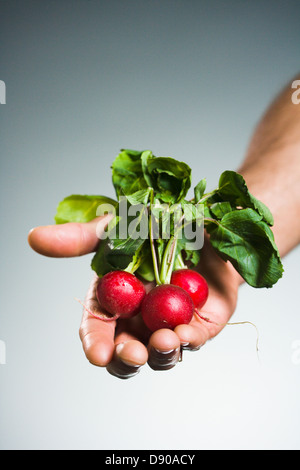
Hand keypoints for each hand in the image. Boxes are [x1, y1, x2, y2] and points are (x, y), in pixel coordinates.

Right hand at [28, 215, 241, 378]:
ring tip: (164, 340)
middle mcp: (139, 319)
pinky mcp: (201, 322)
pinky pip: (195, 339)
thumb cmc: (152, 226)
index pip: (98, 331)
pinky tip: (188, 333)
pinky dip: (190, 340)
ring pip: (161, 355)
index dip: (96, 344)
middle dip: (128, 358)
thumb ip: (77, 239)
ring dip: (161, 354)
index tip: (98, 354)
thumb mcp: (114, 229)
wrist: (199, 222)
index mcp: (113, 302)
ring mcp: (169, 324)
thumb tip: (33, 237)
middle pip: (127, 352)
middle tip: (134, 353)